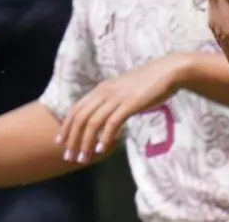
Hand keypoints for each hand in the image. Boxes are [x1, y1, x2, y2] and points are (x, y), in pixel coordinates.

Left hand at [56, 54, 184, 163]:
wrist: (167, 72)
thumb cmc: (148, 82)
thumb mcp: (122, 90)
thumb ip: (111, 102)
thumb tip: (103, 119)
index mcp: (101, 89)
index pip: (76, 109)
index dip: (66, 126)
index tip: (61, 142)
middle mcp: (104, 92)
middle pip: (80, 118)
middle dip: (72, 139)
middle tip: (69, 156)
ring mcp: (117, 98)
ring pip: (93, 123)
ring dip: (85, 143)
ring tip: (83, 158)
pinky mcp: (130, 104)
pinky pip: (112, 123)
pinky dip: (105, 137)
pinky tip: (101, 149)